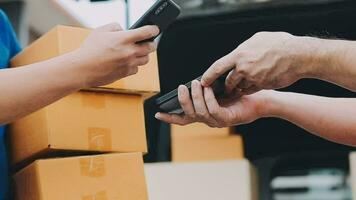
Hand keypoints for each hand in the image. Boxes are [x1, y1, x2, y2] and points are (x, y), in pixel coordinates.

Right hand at [74, 23, 158, 87]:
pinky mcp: (126, 73)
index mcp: (124, 39)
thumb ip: (116, 27)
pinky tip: (126, 61)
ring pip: (146, 59)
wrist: (83, 69)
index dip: (153, 30)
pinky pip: (136, 68)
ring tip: (136, 51)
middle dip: (151, 43)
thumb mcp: (101, 30)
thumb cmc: (89, 49)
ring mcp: (128, 63)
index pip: (146, 32)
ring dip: (143, 54)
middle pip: (151, 47)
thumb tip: (124, 30)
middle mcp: (129, 52)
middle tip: (148, 42)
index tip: (154, 29)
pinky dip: (134, 65)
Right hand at [155, 80, 271, 126]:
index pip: (184, 119)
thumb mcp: (218, 91)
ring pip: (200, 112)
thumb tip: (193, 83)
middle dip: (183, 101)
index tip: (157, 114)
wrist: (259, 100)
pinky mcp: (227, 120)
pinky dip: (208, 98)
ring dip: (196, 97)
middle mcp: (209, 120)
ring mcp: (217, 122)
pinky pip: (213, 110)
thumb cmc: (239, 93)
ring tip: (196, 84)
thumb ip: (205, 91)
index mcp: (204, 115)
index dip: (170, 118)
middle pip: (189, 115)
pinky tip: (209, 89)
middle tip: (182, 87)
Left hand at [201, 32, 311, 94]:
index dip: (208, 75)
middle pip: (229, 81)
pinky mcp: (262, 85)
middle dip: (227, 85)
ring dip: (240, 87)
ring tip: (245, 82)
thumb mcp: (258, 39)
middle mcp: (244, 67)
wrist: (299, 56)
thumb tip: (237, 54)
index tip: (203, 82)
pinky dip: (250, 89)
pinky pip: (251, 90)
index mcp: (240, 54)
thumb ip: (245, 48)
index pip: (218, 67)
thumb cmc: (280, 44)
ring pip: (240, 87)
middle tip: (226, 86)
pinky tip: (255, 84)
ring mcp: (253, 78)